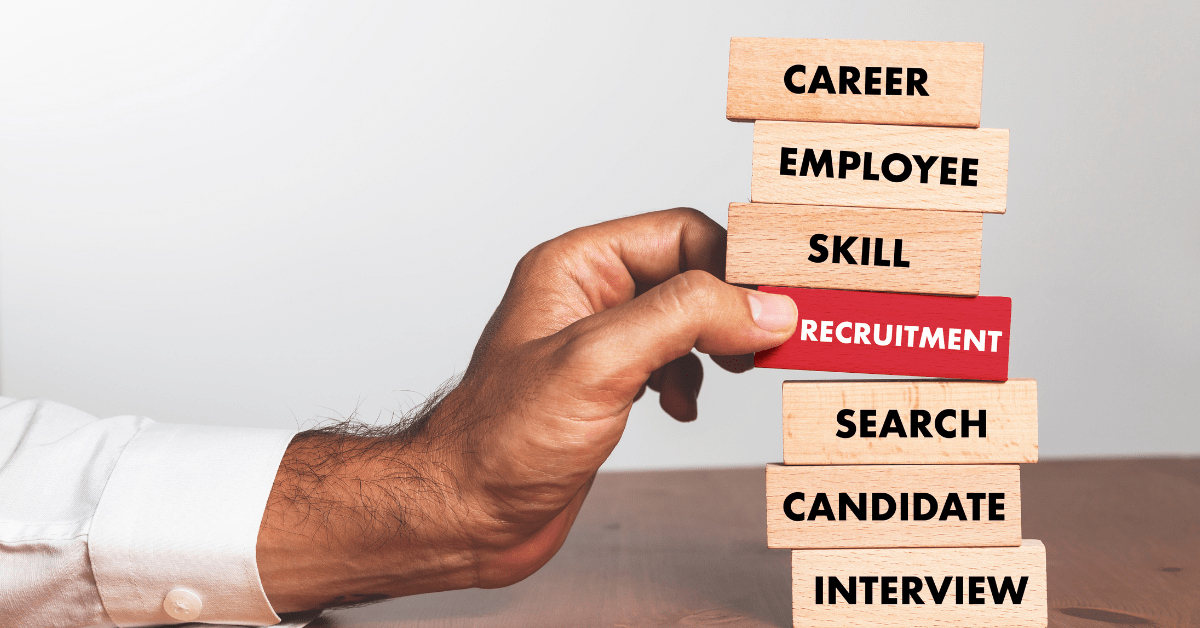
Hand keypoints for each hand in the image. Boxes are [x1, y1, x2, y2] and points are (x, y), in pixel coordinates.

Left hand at [255, 208, 796, 610]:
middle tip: (770, 341)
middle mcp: (589, 295)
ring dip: (718, 343)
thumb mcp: (599, 362)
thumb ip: (684, 320)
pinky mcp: (608, 386)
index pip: (680, 234)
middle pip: (690, 273)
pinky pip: (673, 360)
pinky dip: (694, 379)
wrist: (465, 514)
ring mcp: (600, 342)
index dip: (734, 266)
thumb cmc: (500, 440)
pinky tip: (684, 406)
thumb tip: (763, 306)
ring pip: (686, 318)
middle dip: (734, 306)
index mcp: (577, 266)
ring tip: (734, 371)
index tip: (777, 305)